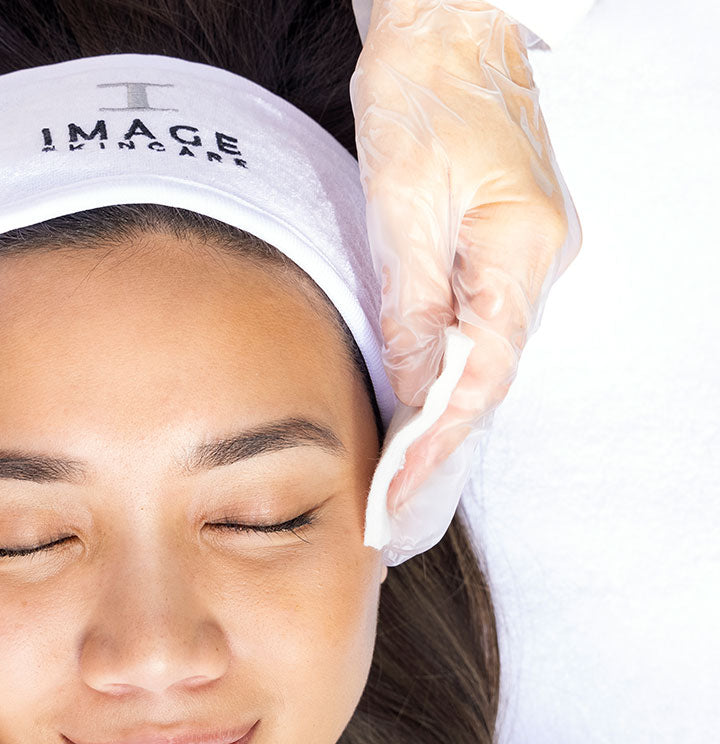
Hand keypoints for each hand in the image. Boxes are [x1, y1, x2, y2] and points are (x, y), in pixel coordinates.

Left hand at [351, 0, 580, 515]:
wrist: (446, 28)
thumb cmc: (423, 98)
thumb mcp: (403, 208)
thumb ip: (412, 307)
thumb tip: (413, 389)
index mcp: (520, 253)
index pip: (477, 377)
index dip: (434, 443)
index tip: (396, 492)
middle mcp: (538, 262)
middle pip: (487, 375)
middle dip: (438, 445)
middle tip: (394, 506)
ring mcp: (528, 253)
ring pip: (483, 356)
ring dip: (441, 415)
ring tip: (400, 475)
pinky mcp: (506, 245)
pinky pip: (478, 326)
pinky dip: (446, 371)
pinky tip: (421, 405)